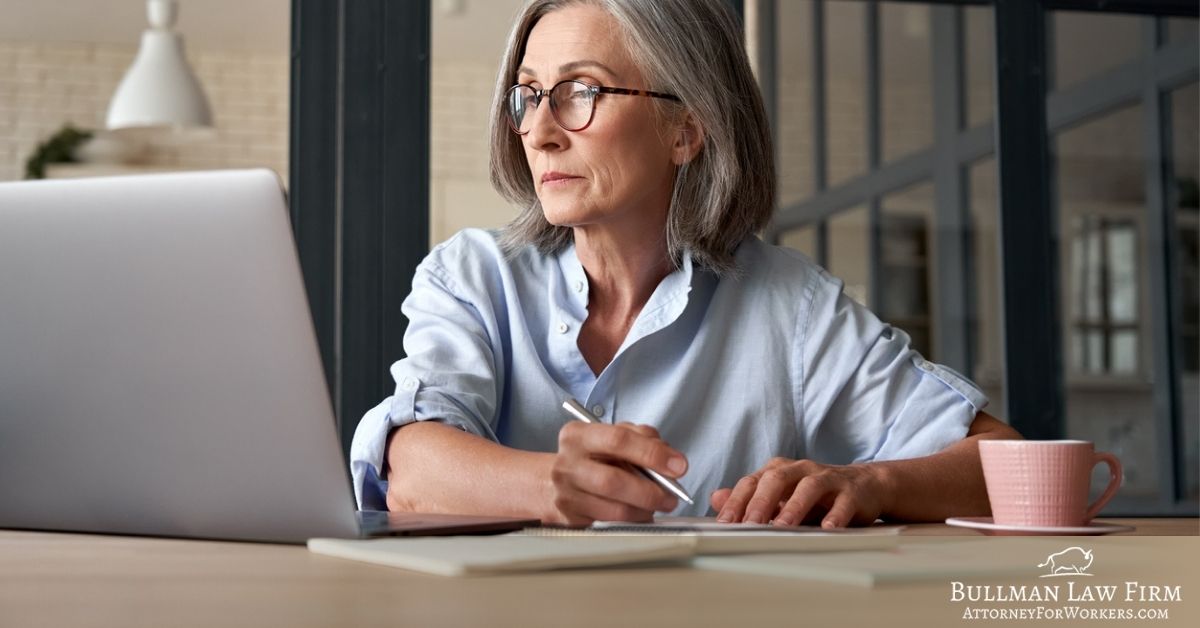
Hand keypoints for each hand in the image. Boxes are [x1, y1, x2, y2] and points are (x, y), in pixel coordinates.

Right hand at [549, 421, 687, 526]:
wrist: (546, 483)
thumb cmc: (589, 457)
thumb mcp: (609, 435)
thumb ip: (640, 437)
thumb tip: (670, 458)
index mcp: (578, 436)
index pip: (618, 440)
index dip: (652, 453)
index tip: (678, 465)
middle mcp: (567, 464)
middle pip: (613, 480)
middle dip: (650, 491)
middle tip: (671, 495)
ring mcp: (566, 494)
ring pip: (615, 509)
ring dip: (645, 509)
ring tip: (659, 505)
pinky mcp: (570, 519)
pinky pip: (611, 524)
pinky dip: (633, 520)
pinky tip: (640, 513)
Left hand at [710, 457, 889, 527]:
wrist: (866, 487)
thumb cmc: (817, 495)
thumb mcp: (782, 496)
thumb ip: (750, 498)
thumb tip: (716, 499)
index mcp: (780, 470)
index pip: (752, 482)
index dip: (737, 501)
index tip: (724, 523)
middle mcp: (801, 470)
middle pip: (777, 479)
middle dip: (760, 502)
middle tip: (748, 525)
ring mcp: (828, 479)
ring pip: (808, 487)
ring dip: (794, 507)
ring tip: (782, 527)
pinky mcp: (852, 491)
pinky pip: (843, 502)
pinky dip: (835, 515)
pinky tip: (828, 528)